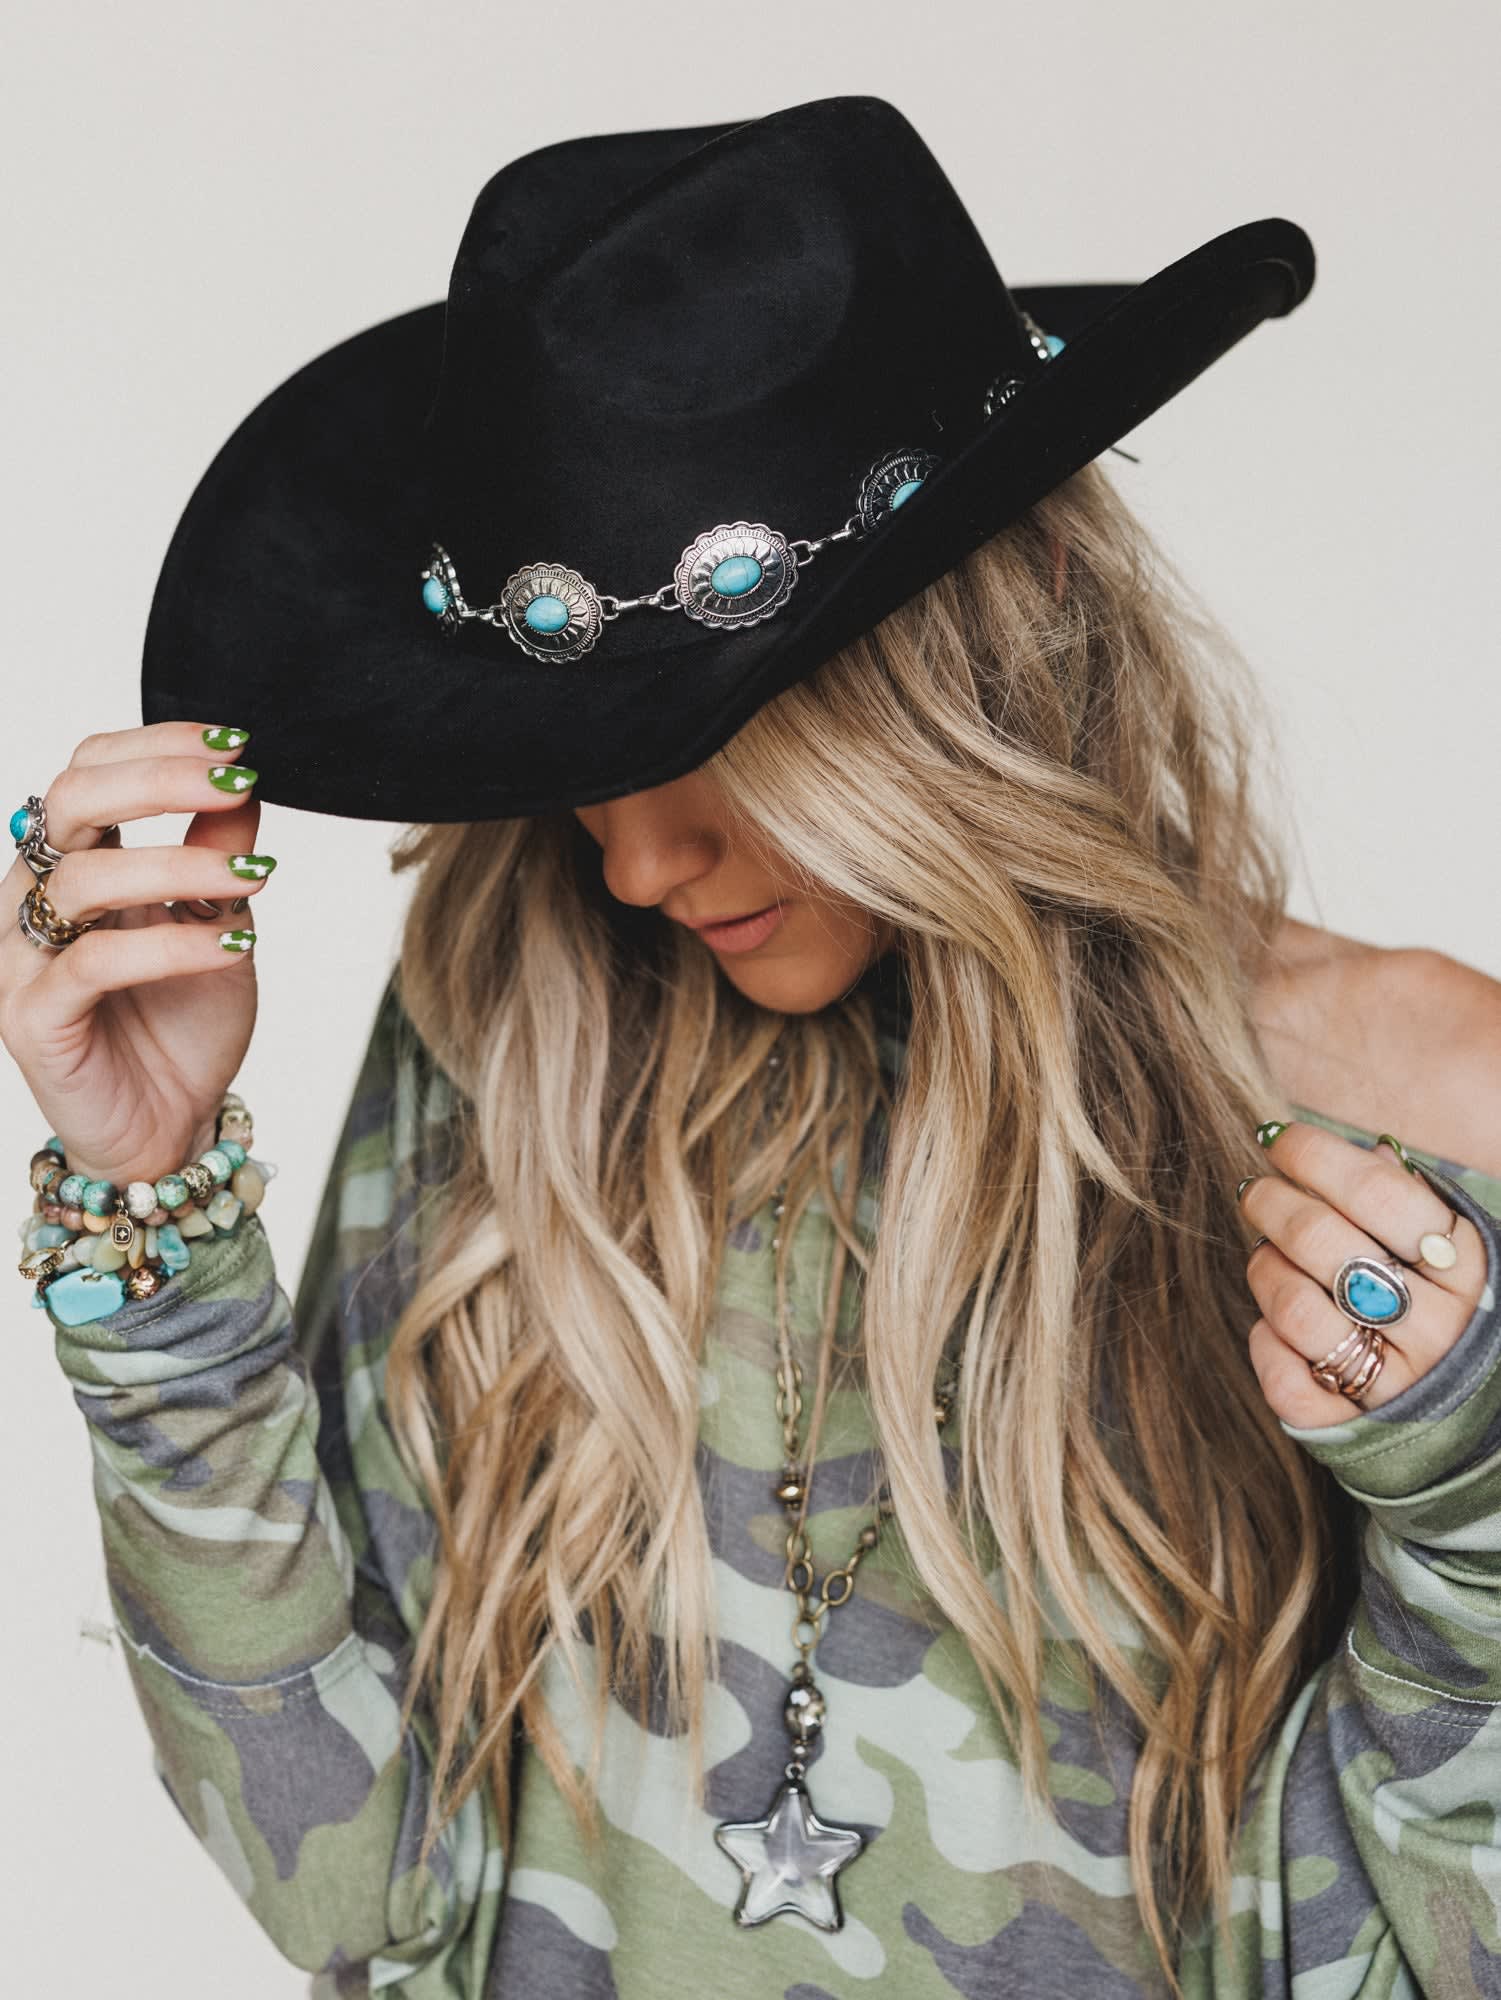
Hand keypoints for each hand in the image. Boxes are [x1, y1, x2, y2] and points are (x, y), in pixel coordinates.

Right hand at [0, 722, 271, 1191]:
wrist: (168, 1125)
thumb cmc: (183, 1024)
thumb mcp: (220, 926)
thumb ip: (219, 858)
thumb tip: (242, 783)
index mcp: (73, 863)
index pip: (90, 770)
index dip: (156, 744)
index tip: (235, 745)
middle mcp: (33, 898)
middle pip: (70, 802)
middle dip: (158, 779)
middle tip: (236, 783)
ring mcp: (23, 957)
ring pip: (81, 880)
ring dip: (180, 865)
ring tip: (257, 875)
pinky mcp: (31, 1018)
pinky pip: (94, 963)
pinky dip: (170, 945)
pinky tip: (234, 946)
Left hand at [1240, 1120, 1487, 1424]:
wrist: (1471, 1413)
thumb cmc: (1440, 1306)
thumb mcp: (1448, 1251)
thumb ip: (1409, 1200)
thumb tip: (1369, 1150)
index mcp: (1463, 1267)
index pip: (1376, 1191)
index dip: (1314, 1155)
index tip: (1277, 1140)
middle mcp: (1434, 1325)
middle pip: (1320, 1240)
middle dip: (1270, 1203)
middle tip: (1254, 1191)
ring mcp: (1393, 1380)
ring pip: (1291, 1305)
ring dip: (1264, 1269)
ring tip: (1267, 1256)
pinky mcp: (1347, 1424)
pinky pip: (1281, 1374)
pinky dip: (1265, 1341)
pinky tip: (1276, 1324)